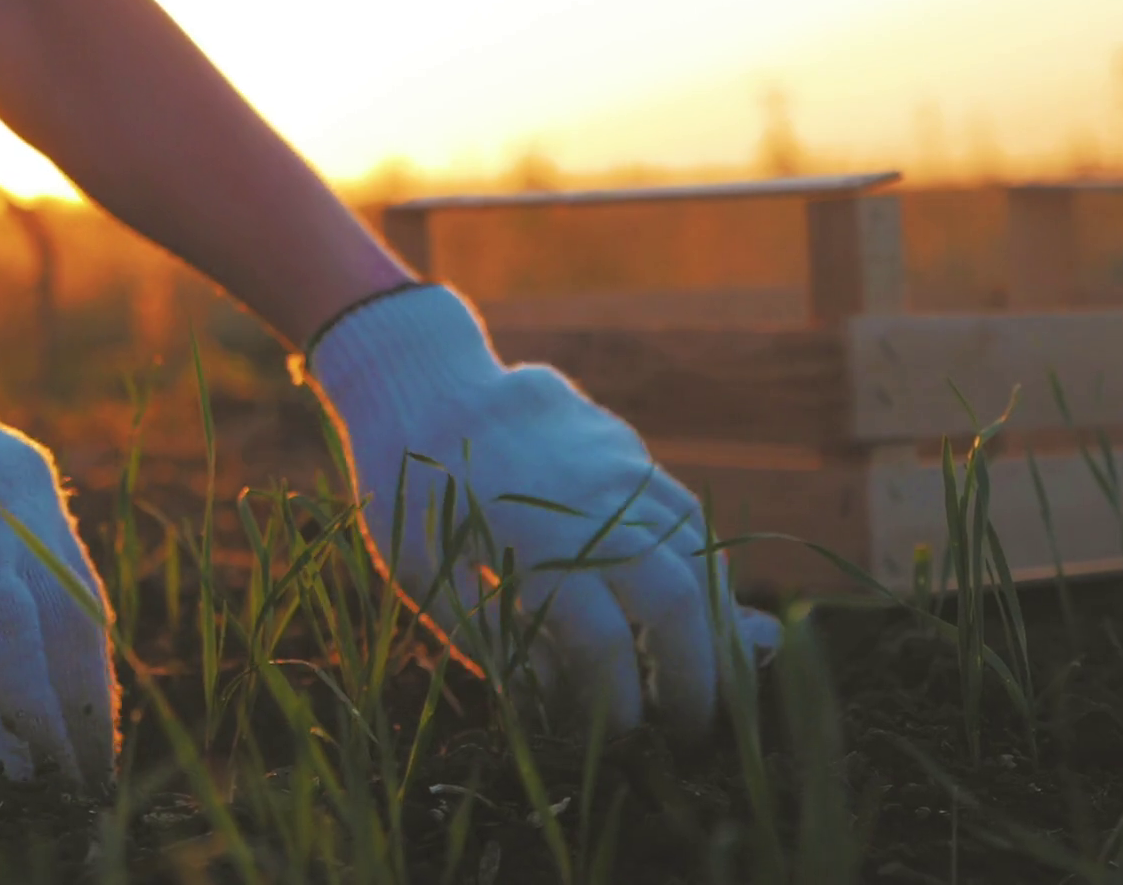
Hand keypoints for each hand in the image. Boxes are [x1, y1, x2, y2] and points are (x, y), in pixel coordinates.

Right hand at [0, 286, 117, 787]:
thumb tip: (12, 629)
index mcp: (22, 477)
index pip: (79, 597)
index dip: (89, 676)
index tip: (93, 732)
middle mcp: (2, 498)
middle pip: (60, 628)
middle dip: (72, 712)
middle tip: (79, 776)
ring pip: (14, 646)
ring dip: (27, 723)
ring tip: (32, 778)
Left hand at [306, 284, 779, 738]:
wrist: (423, 382)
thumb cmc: (409, 492)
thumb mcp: (427, 576)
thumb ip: (495, 639)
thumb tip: (556, 704)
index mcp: (527, 548)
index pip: (604, 646)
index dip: (622, 704)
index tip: (626, 740)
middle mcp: (588, 507)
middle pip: (676, 603)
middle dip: (696, 676)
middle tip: (691, 727)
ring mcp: (618, 471)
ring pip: (697, 555)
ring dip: (713, 625)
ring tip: (709, 676)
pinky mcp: (629, 451)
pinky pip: (689, 516)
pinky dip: (705, 568)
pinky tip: (700, 607)